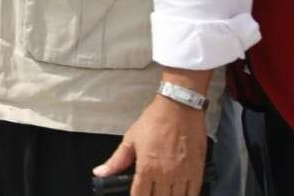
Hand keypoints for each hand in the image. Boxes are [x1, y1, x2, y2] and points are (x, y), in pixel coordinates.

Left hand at [93, 95, 207, 195]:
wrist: (178, 109)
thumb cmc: (153, 122)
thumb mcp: (130, 140)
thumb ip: (116, 161)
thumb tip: (99, 173)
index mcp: (146, 168)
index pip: (140, 195)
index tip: (137, 195)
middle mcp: (165, 175)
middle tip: (150, 192)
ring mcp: (183, 175)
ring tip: (163, 192)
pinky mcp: (197, 171)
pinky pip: (193, 193)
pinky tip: (180, 194)